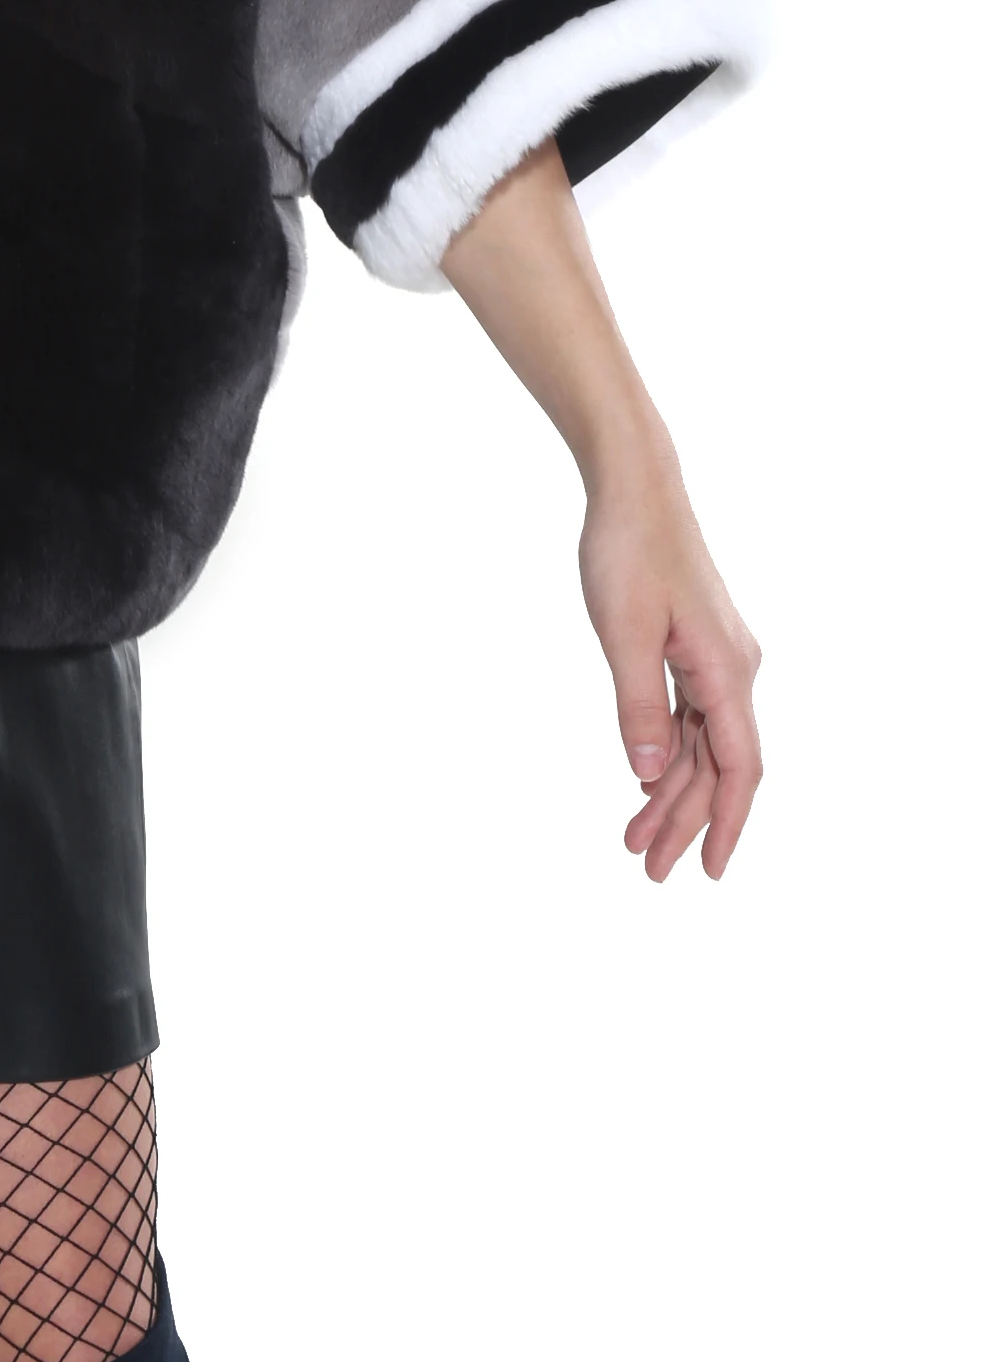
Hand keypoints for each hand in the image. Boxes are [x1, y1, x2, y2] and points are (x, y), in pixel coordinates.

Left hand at [578, 451, 763, 881]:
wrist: (635, 489)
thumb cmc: (628, 552)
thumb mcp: (622, 633)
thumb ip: (635, 706)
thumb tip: (644, 776)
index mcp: (726, 671)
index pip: (739, 768)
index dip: (728, 825)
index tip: (710, 872)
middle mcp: (733, 670)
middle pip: (718, 765)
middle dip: (686, 821)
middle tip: (647, 871)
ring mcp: (717, 660)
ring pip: (702, 745)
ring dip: (671, 793)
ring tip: (632, 839)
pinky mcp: (696, 649)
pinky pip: (690, 717)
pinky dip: (667, 753)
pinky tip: (644, 782)